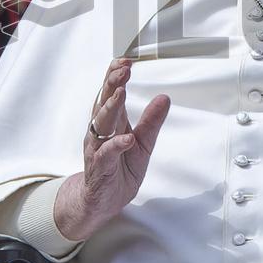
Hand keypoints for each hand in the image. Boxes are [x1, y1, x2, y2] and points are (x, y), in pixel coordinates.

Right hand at [54, 59, 170, 240]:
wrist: (103, 202)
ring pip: (101, 124)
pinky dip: (115, 145)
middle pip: (104, 102)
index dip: (115, 75)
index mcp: (112, 122)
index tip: (125, 60)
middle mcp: (101, 131)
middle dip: (112, 84)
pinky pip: (106, 154)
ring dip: (111, 107)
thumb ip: (152, 121)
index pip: (111, 93)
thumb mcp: (144, 143)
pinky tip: (126, 138)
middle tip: (122, 69)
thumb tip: (165, 97)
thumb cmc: (121, 169)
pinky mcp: (99, 168)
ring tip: (121, 93)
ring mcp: (97, 148)